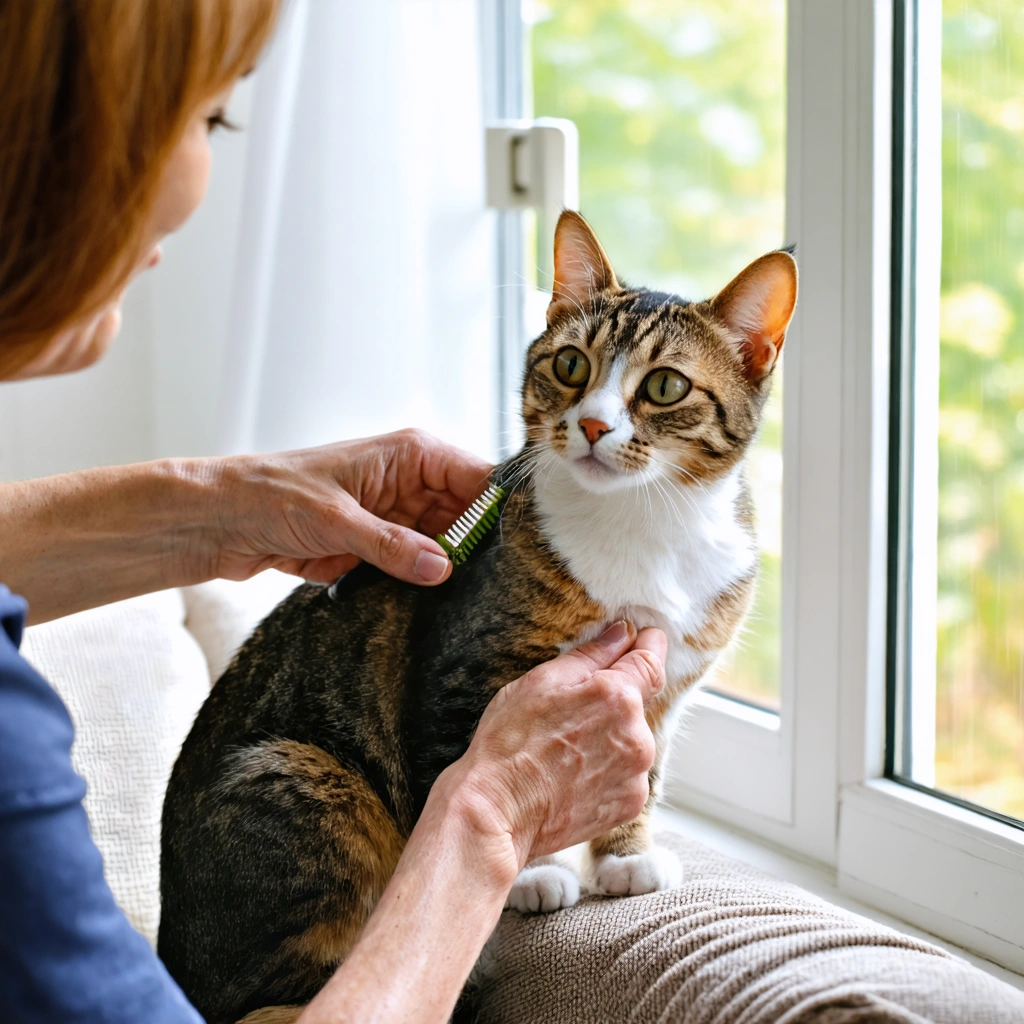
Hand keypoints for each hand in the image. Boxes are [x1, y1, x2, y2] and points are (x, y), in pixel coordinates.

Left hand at [210, 429, 491, 586]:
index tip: (514, 550)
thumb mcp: (336, 520)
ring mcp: (395, 518)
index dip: (498, 511)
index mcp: (410, 455)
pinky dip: (419, 586)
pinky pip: (414, 570)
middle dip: (477, 549)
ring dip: (447, 572)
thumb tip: (442, 568)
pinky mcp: (378, 549)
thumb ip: (392, 545)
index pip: (478, 478)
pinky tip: (429, 605)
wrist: (219, 521)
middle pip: (467, 518)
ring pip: (444, 548)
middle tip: (493, 586)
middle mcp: (409, 484)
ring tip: (463, 600)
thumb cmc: (270, 494)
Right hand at [443, 622, 666, 876]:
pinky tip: (573, 774)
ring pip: (631, 740)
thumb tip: (623, 633)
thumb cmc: (509, 744)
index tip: (644, 638)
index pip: (652, 660)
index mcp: (617, 696)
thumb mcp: (542, 681)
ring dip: (611, 736)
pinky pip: (627, 774)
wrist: (497, 811)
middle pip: (638, 703)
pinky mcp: (630, 805)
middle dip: (613, 700)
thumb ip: (592, 655)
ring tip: (567, 750)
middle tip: (571, 711)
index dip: (649, 645)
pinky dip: (608, 769)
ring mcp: (636, 774)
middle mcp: (637, 735)